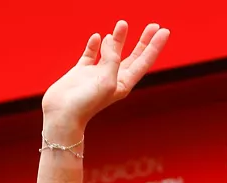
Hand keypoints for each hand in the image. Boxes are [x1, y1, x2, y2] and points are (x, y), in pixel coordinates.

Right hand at [41, 20, 169, 135]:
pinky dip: (94, 45)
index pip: (143, 61)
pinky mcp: (80, 73)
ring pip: (111, 52)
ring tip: (122, 24)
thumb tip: (108, 39)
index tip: (164, 31)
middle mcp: (111, 78)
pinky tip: (98, 37)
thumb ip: (112, 58)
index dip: (154, 46)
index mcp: (123, 83)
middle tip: (153, 26)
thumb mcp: (107, 79)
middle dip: (143, 41)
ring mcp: (95, 75)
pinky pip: (90, 55)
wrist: (62, 115)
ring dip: (118, 38)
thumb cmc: (87, 103)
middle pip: (132, 56)